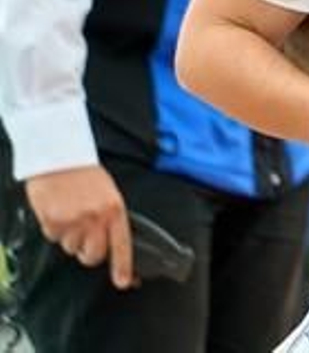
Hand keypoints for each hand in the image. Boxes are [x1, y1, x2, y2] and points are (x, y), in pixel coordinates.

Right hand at [24, 165, 134, 288]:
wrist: (60, 158)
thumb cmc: (86, 175)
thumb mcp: (109, 194)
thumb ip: (110, 218)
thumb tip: (111, 243)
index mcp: (115, 210)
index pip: (122, 245)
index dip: (123, 266)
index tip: (124, 282)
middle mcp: (95, 219)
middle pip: (93, 256)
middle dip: (90, 252)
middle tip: (86, 237)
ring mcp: (73, 222)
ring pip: (72, 248)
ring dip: (71, 238)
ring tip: (72, 214)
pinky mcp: (52, 222)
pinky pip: (54, 238)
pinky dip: (55, 229)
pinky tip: (58, 211)